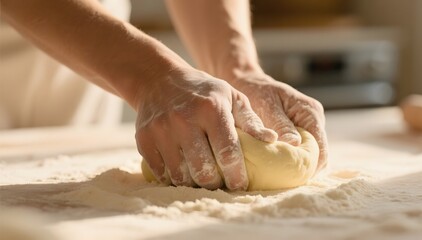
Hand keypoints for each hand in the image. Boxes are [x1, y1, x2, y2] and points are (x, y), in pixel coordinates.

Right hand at [134, 68, 276, 189]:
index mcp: (211, 109)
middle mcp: (184, 119)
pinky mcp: (144, 139)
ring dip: (194, 182)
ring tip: (201, 176)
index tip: (240, 185)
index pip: (228, 152)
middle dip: (216, 183)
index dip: (236, 175)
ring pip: (181, 175)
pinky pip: (161, 172)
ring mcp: (161, 130)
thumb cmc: (202, 92)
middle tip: (220, 182)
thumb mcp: (231, 97)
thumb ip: (251, 121)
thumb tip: (273, 141)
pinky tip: (182, 169)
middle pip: (204, 171)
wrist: (158, 80)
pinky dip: (173, 177)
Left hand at [228, 72, 327, 171]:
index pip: (320, 149)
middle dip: (304, 169)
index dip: (310, 167)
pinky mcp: (300, 131)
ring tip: (280, 178)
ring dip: (298, 166)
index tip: (291, 180)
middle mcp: (314, 120)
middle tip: (284, 183)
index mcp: (311, 113)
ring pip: (310, 154)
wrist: (249, 82)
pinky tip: (278, 167)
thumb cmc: (257, 92)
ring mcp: (309, 126)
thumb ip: (281, 125)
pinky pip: (301, 150)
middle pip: (318, 155)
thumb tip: (295, 145)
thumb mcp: (267, 106)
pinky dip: (292, 159)